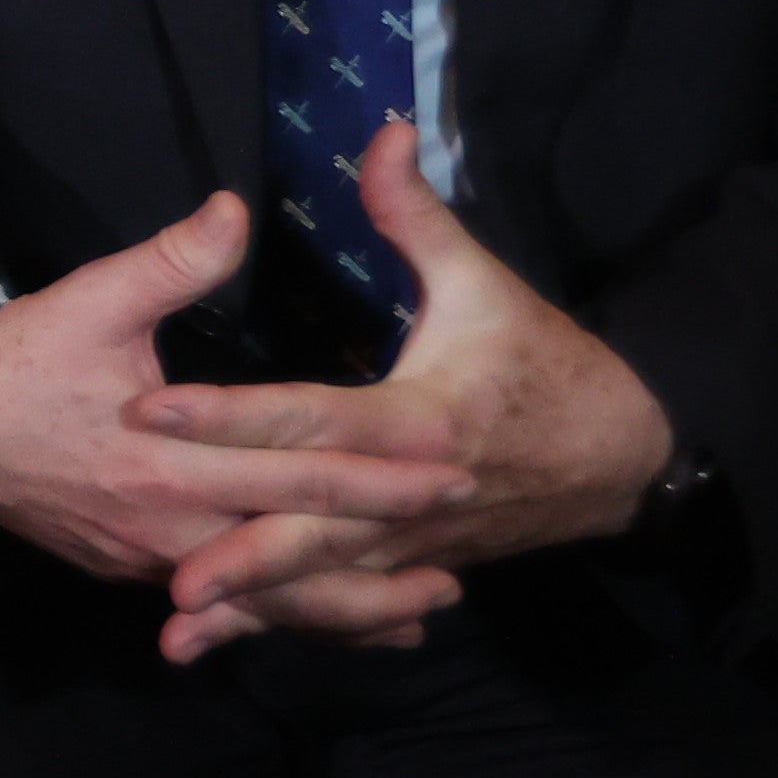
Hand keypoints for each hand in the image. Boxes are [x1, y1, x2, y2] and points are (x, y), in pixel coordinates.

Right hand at [0, 189, 472, 596]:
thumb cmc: (16, 360)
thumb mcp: (91, 300)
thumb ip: (172, 263)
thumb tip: (235, 212)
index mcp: (167, 461)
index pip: (296, 475)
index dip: (378, 478)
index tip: (453, 475)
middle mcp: (167, 525)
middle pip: (293, 562)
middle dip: (379, 567)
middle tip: (459, 575)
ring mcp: (148, 557)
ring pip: (261, 601)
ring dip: (341, 613)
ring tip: (416, 617)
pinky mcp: (130, 569)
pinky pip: (221, 600)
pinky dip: (280, 615)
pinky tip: (322, 617)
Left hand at [127, 126, 678, 663]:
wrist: (627, 454)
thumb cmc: (545, 361)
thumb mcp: (484, 282)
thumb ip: (416, 215)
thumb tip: (381, 130)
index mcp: (417, 420)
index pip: (307, 416)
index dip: (229, 413)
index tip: (150, 408)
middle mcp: (409, 494)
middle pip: (312, 529)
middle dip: (240, 556)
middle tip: (165, 576)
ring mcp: (413, 542)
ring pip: (323, 584)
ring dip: (256, 612)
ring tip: (180, 636)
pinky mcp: (412, 565)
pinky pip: (346, 603)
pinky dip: (295, 627)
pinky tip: (234, 647)